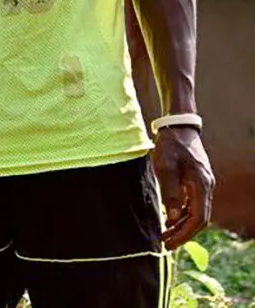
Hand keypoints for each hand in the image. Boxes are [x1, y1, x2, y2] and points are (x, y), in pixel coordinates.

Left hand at [153, 126, 214, 249]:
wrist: (179, 127)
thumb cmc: (171, 145)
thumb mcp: (165, 167)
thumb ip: (170, 192)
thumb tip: (173, 218)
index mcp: (202, 185)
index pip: (198, 219)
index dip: (184, 234)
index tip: (170, 243)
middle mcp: (207, 187)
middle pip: (199, 219)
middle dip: (184, 234)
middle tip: (166, 245)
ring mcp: (203, 185)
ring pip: (196, 212)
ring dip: (182, 225)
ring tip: (166, 236)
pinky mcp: (197, 182)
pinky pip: (193, 204)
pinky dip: (182, 214)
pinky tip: (170, 220)